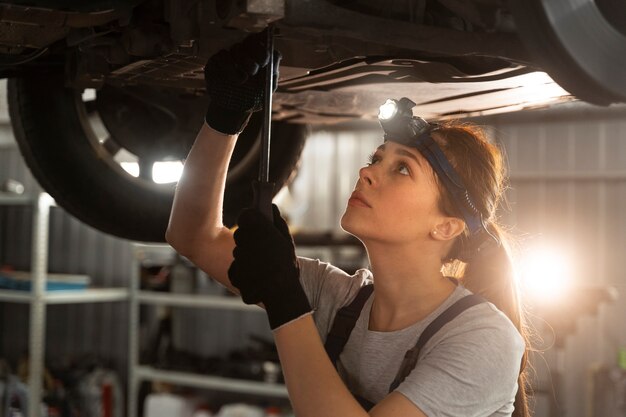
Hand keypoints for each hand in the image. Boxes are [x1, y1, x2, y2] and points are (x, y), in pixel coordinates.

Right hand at [204, 30, 281, 134]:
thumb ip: (272, 71)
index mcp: (258, 56)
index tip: (265, 60)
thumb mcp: (267, 87)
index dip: (264, 46)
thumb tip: (277, 54)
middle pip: (250, 40)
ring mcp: (230, 55)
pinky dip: (230, 69)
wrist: (233, 111)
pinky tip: (234, 81)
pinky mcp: (216, 61)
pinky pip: (223, 56)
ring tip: (243, 81)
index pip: (262, 40)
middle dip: (255, 53)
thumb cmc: (253, 98)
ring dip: (242, 64)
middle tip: (255, 69)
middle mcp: (244, 52)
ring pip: (237, 48)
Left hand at [228, 204, 311, 329]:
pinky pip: (235, 267)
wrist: (281, 292)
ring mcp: (237, 257)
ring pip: (238, 251)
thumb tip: (271, 207)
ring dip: (246, 255)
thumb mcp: (287, 240)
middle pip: (240, 233)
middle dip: (248, 238)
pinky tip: (256, 275)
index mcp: (257, 228)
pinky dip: (243, 270)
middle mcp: (244, 240)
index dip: (249, 219)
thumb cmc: (286, 264)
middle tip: (262, 247)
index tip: (255, 223)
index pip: (245, 215)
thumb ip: (277, 221)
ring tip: (263, 264)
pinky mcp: (233, 273)